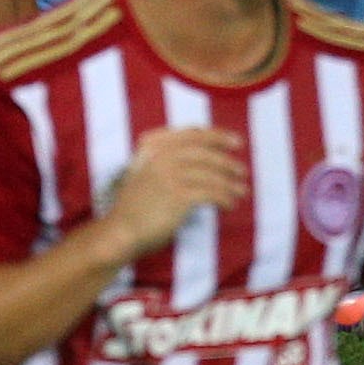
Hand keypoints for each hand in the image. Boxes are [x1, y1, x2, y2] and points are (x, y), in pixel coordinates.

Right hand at [104, 124, 249, 255]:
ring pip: (211, 173)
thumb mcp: (144, 172)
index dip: (217, 135)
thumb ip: (165, 159)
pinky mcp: (178, 195)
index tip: (235, 141)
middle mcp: (161, 156)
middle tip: (242, 171)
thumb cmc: (134, 206)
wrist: (120, 231)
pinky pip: (211, 192)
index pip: (192, 133)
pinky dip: (225, 198)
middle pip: (205, 151)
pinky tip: (229, 205)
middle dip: (228, 160)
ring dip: (231, 183)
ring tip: (241, 191)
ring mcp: (170, 174)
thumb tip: (203, 154)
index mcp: (153, 146)